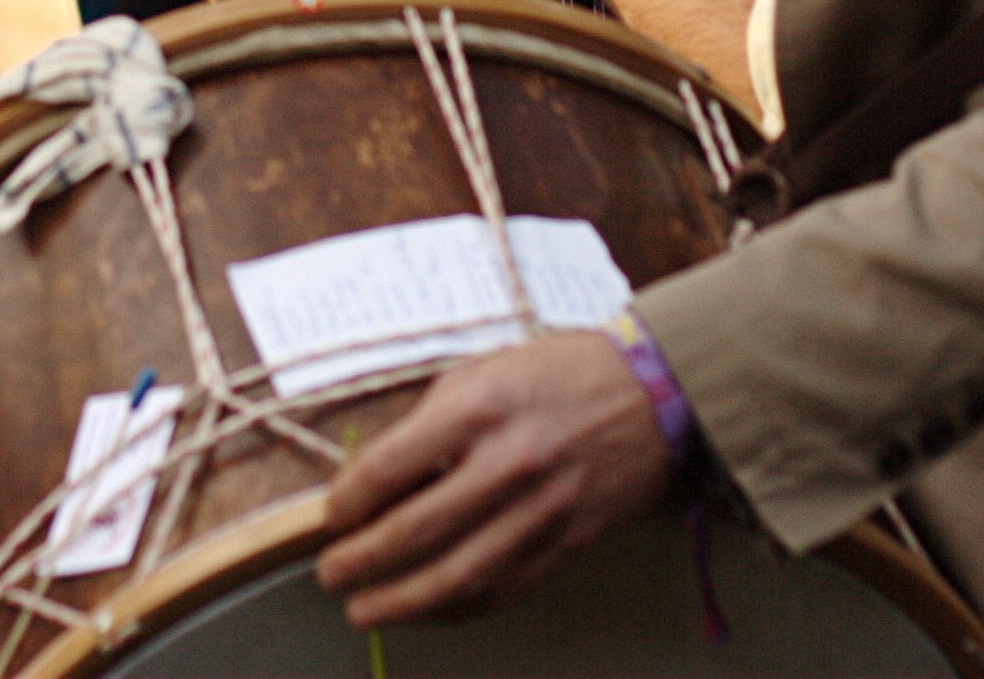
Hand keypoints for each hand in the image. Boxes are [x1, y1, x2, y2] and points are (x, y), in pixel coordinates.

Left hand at [316, 331, 672, 627]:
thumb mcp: (483, 371)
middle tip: (330, 573)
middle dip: (361, 560)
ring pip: (456, 577)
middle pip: (415, 530)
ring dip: (399, 603)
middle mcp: (508, 463)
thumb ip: (430, 422)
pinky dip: (454, 609)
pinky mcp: (567, 545)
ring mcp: (541, 511)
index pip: (390, 468)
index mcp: (479, 408)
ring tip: (363, 611)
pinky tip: (423, 612)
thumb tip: (375, 479)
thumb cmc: (560, 373)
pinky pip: (500, 590)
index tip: (331, 517)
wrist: (653, 393)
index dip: (348, 501)